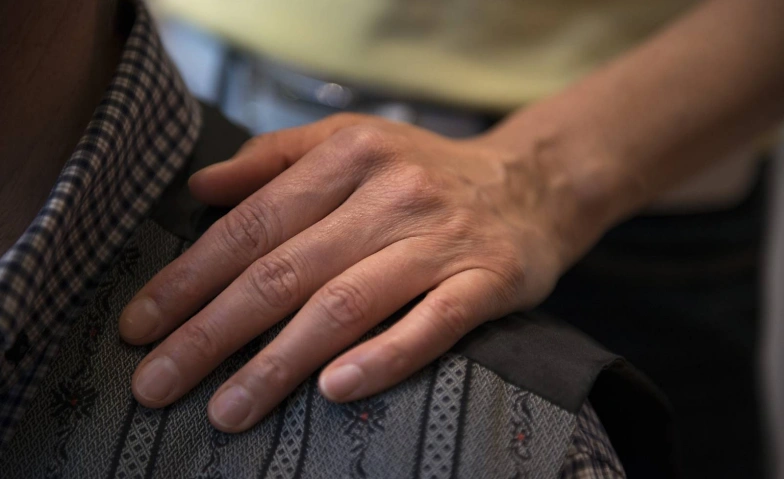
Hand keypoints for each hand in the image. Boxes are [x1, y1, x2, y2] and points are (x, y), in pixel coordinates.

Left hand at [118, 113, 594, 432]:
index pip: (251, 224)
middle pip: (285, 270)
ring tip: (225, 410)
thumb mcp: (351, 141)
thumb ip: (274, 158)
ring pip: (346, 304)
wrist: (531, 183)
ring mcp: (440, 240)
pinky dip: (384, 357)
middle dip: (212, 332)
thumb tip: (201, 189)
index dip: (189, 278)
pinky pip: (431, 323)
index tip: (140, 325)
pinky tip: (334, 390)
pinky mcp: (486, 279)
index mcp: (347, 156)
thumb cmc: (424, 170)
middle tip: (157, 385)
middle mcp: (390, 194)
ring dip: (278, 361)